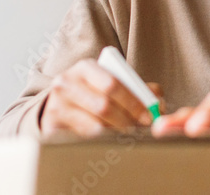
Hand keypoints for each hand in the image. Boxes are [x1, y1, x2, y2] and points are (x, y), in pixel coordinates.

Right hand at [40, 58, 162, 136]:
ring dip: (115, 133)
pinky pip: (81, 138)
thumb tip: (158, 104)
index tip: (149, 116)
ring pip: (93, 125)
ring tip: (128, 136)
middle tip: (141, 130)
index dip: (133, 102)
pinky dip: (100, 142)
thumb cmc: (94, 93)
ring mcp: (56, 105)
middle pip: (103, 105)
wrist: (60, 105)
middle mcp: (66, 82)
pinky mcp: (51, 126)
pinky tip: (109, 142)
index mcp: (86, 67)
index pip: (113, 84)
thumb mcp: (113, 84)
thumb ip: (139, 90)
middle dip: (127, 119)